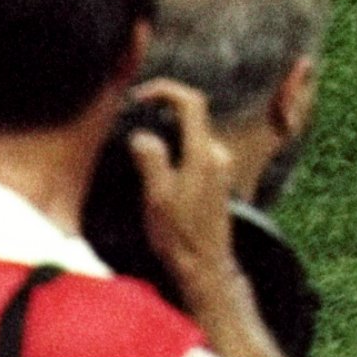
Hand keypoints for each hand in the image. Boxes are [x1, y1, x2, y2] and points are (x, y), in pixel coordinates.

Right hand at [129, 80, 282, 356]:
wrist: (206, 266)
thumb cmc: (180, 235)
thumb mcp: (157, 198)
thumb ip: (151, 160)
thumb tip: (142, 134)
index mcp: (203, 153)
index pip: (192, 102)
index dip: (167, 90)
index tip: (141, 95)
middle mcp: (217, 154)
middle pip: (193, 116)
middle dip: (164, 112)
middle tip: (135, 119)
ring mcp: (221, 166)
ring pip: (193, 134)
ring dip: (169, 133)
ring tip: (141, 148)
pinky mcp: (218, 178)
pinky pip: (196, 150)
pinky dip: (177, 148)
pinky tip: (158, 168)